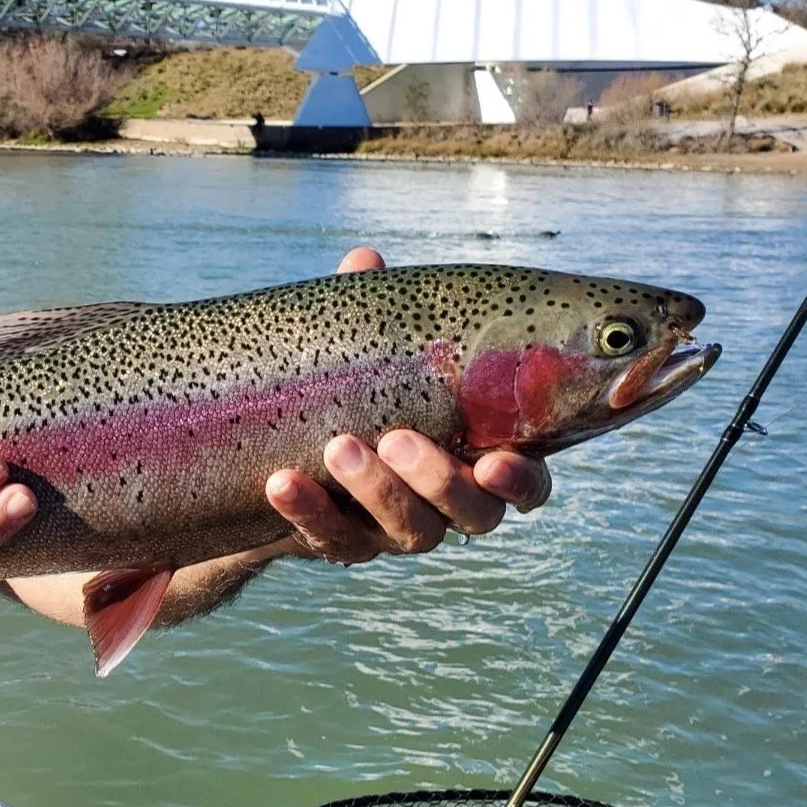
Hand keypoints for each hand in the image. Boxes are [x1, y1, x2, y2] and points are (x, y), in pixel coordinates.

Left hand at [260, 247, 552, 564]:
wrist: (285, 446)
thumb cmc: (355, 385)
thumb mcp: (367, 350)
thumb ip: (375, 313)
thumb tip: (365, 262)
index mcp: (479, 454)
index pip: (526, 484)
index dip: (520, 480)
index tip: (495, 461)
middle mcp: (449, 504)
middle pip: (471, 513)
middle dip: (437, 479)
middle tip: (397, 438)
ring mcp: (399, 531)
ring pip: (409, 532)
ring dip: (375, 491)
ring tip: (338, 445)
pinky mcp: (345, 545)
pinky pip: (333, 542)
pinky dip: (307, 512)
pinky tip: (280, 482)